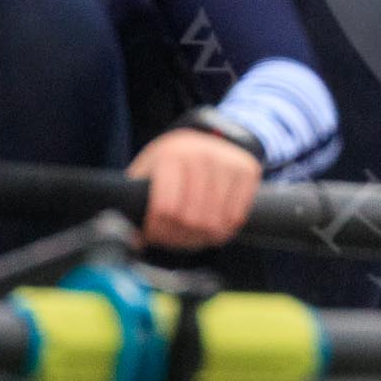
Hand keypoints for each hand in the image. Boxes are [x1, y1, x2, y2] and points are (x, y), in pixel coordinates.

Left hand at [127, 128, 262, 250]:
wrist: (206, 138)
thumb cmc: (170, 164)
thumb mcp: (147, 173)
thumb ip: (135, 204)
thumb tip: (132, 241)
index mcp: (172, 155)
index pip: (165, 209)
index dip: (157, 230)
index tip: (154, 234)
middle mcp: (202, 154)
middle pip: (191, 219)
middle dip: (181, 236)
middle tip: (176, 237)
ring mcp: (227, 161)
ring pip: (215, 221)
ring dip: (203, 237)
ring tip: (193, 234)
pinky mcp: (248, 169)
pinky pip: (236, 216)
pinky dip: (225, 229)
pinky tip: (214, 225)